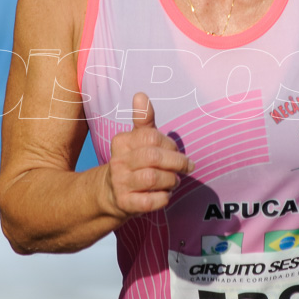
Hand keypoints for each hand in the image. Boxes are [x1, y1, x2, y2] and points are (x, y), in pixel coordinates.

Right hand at [105, 92, 193, 218]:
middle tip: (186, 167)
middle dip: (176, 162)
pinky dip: (162, 198)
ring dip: (170, 181)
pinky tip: (164, 194)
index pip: (152, 137)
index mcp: (122, 142)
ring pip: (152, 178)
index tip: (175, 150)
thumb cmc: (134, 162)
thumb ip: (143, 119)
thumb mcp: (138, 139)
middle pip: (153, 157)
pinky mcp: (124, 203)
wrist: (112, 192)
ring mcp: (120, 183)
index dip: (170, 144)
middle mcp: (118, 161)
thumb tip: (140, 95)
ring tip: (174, 181)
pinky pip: (149, 201)